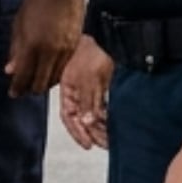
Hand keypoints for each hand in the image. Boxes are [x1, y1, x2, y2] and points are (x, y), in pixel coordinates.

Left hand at [5, 0, 84, 96]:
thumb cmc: (37, 2)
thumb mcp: (19, 25)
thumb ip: (15, 50)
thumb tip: (10, 70)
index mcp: (32, 46)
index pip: (23, 77)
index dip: (17, 88)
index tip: (13, 93)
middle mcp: (49, 52)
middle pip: (40, 83)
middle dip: (30, 89)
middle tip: (23, 89)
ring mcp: (64, 51)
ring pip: (54, 79)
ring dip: (43, 83)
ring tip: (35, 80)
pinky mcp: (74, 48)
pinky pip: (64, 70)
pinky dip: (55, 74)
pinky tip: (48, 71)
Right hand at [59, 34, 111, 149]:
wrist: (104, 36)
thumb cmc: (90, 54)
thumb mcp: (88, 79)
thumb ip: (88, 100)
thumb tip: (86, 121)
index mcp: (67, 92)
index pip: (70, 118)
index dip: (77, 133)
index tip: (88, 145)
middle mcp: (76, 94)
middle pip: (82, 119)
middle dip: (93, 133)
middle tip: (106, 145)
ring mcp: (88, 91)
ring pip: (93, 114)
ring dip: (101, 127)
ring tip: (111, 139)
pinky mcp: (100, 87)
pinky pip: (102, 107)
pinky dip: (107, 117)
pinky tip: (114, 124)